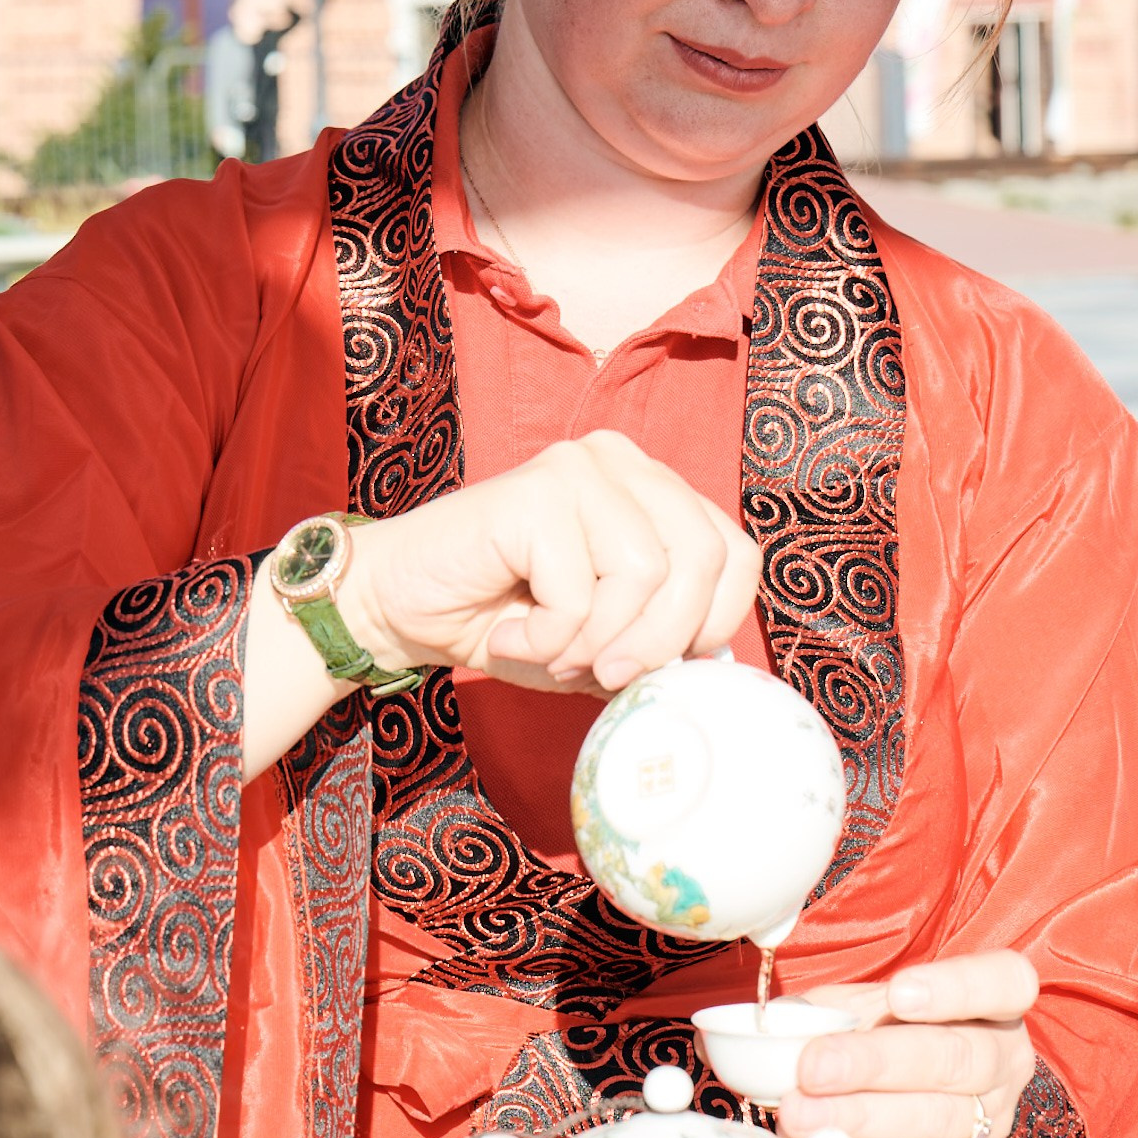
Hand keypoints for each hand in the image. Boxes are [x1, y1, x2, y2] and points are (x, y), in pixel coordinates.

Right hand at [339, 431, 758, 691]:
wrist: (400, 607)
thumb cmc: (504, 621)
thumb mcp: (603, 641)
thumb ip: (661, 643)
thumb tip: (716, 667)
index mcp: (653, 490)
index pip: (737, 553)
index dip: (715, 623)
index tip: (662, 669)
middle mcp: (624, 462)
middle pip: (706, 560)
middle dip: (662, 642)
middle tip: (608, 676)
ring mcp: (580, 467)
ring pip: (648, 575)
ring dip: (597, 643)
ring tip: (548, 652)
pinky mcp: (537, 491)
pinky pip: (580, 591)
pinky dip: (548, 639)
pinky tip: (509, 634)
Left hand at [777, 952, 1040, 1137]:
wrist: (923, 1099)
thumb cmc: (892, 1032)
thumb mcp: (869, 1002)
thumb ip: (837, 1006)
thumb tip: (784, 1025)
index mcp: (996, 1002)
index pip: (1003, 982)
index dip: (956, 988)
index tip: (898, 994)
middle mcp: (1003, 1060)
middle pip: (957, 1059)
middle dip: (876, 1063)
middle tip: (813, 1066)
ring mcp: (989, 1120)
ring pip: (935, 1119)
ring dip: (859, 1116)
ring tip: (800, 1112)